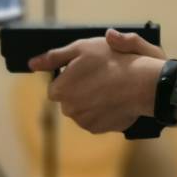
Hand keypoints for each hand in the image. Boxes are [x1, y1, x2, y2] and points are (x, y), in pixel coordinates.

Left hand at [29, 29, 165, 133]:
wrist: (145, 84)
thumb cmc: (114, 61)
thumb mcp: (82, 48)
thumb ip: (54, 56)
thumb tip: (32, 64)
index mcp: (60, 90)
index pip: (56, 86)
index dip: (70, 76)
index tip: (86, 70)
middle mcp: (68, 109)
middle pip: (68, 99)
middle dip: (80, 89)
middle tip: (99, 77)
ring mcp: (84, 121)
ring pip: (82, 109)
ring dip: (91, 101)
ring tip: (109, 88)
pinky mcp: (99, 129)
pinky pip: (95, 119)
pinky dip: (102, 111)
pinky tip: (114, 100)